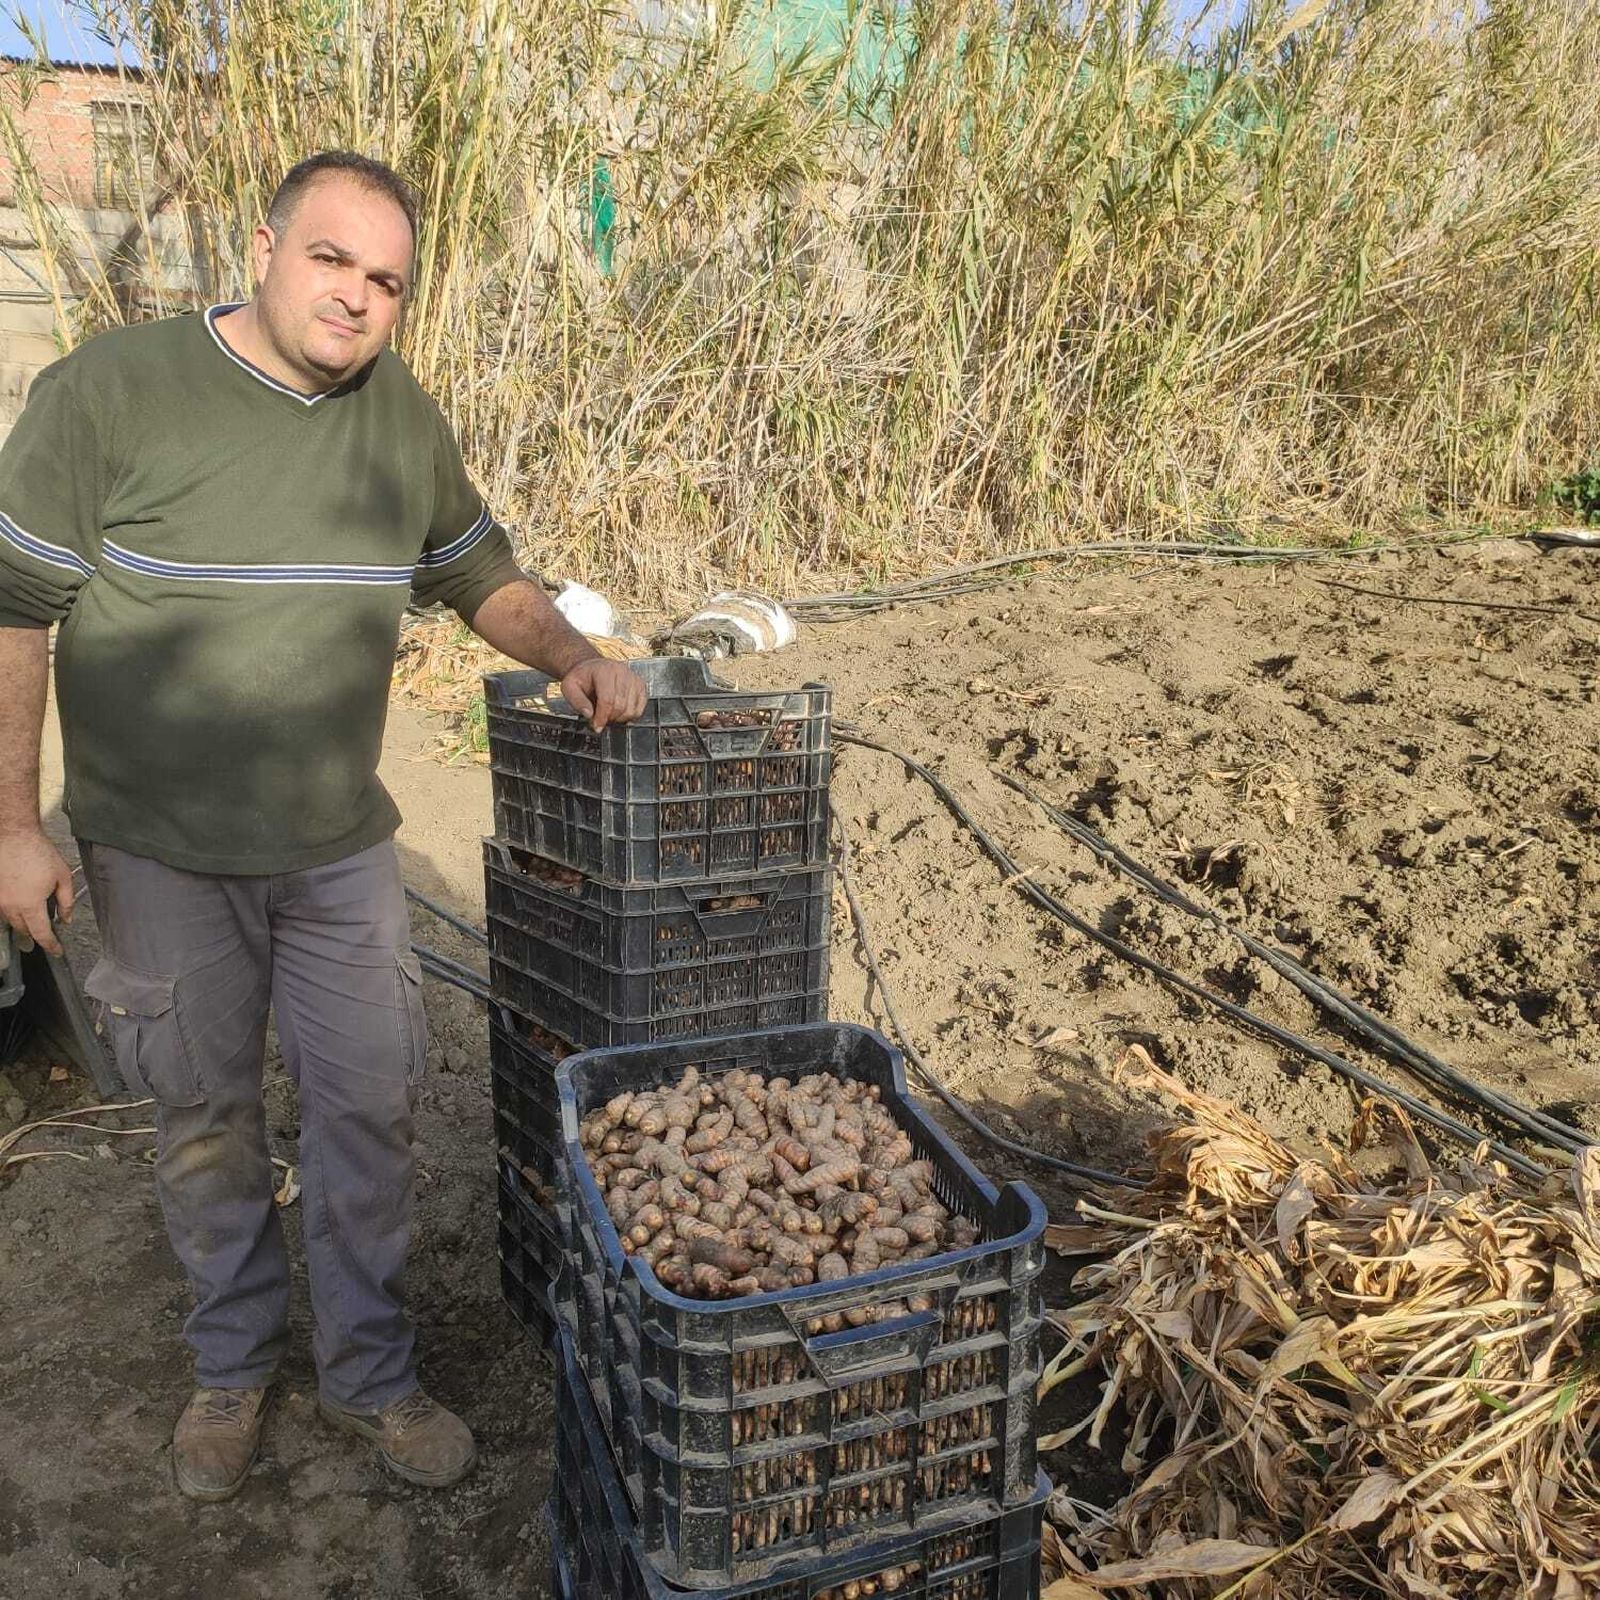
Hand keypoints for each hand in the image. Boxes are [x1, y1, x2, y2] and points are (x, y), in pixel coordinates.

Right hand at [0, 829, 74, 956]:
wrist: (13, 836)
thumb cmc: (38, 853)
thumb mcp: (62, 876)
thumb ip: (66, 901)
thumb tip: (66, 918)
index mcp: (30, 905)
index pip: (41, 934)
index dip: (50, 945)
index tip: (57, 951)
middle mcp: (10, 906)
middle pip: (24, 930)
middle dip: (37, 934)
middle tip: (49, 933)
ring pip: (11, 921)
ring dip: (24, 922)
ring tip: (36, 917)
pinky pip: (3, 909)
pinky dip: (13, 912)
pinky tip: (22, 904)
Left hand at [561, 658, 648, 730]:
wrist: (592, 668)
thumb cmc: (582, 678)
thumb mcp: (569, 687)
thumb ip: (577, 701)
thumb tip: (589, 714)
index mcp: (604, 670)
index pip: (607, 700)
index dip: (602, 717)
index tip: (596, 726)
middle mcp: (622, 671)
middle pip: (620, 706)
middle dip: (609, 718)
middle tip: (600, 719)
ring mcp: (633, 678)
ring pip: (631, 709)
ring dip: (619, 718)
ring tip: (608, 713)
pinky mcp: (640, 685)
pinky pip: (639, 709)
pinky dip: (629, 716)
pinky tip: (619, 712)